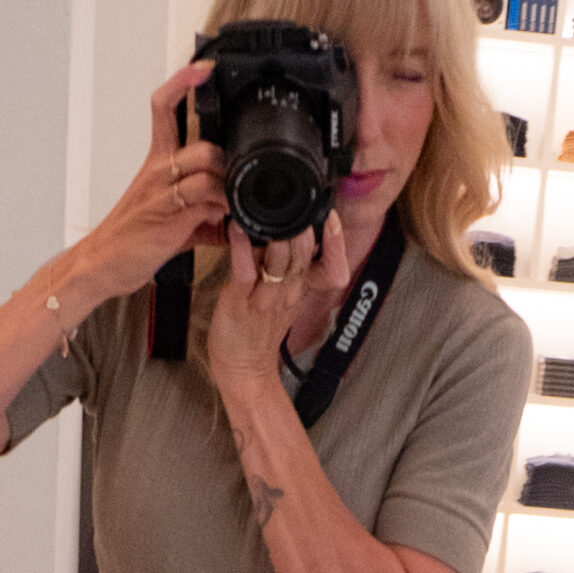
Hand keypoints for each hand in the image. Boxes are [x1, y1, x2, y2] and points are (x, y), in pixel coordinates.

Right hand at [70, 63, 228, 306]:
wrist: (101, 265)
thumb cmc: (130, 240)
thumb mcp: (169, 221)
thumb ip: (202, 217)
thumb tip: (230, 220)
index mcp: (156, 163)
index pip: (163, 108)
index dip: (182, 83)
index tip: (202, 68)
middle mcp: (157, 171)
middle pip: (201, 144)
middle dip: (226, 163)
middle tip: (235, 187)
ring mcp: (161, 193)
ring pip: (205, 168)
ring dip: (226, 189)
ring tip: (230, 210)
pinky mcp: (166, 218)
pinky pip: (203, 202)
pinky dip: (220, 212)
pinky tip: (223, 224)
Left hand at [208, 208, 349, 397]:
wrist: (243, 370)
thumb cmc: (259, 330)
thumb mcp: (288, 298)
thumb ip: (292, 266)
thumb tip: (290, 227)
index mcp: (302, 290)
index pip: (334, 269)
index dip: (336, 245)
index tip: (332, 218)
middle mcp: (288, 294)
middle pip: (304, 255)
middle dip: (302, 227)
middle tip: (294, 202)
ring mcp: (265, 299)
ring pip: (280, 261)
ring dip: (277, 234)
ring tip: (269, 210)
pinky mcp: (239, 303)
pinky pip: (244, 271)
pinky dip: (241, 248)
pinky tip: (236, 228)